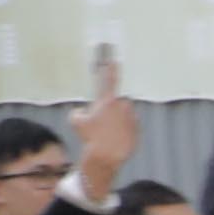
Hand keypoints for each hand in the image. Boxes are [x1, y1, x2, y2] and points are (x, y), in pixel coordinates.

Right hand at [73, 48, 136, 194]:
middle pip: (113, 105)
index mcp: (107, 101)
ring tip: (107, 135)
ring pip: (121, 117)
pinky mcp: (138, 129)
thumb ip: (78, 112)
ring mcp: (132, 117)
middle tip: (100, 126)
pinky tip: (115, 141)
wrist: (106, 155)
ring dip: (115, 123)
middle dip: (107, 112)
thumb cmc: (90, 137)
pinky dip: (122, 133)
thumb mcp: (75, 121)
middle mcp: (123, 106)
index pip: (109, 80)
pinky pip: (128, 128)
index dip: (110, 68)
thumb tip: (82, 112)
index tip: (113, 59)